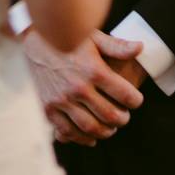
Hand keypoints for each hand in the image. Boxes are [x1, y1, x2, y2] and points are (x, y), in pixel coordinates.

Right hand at [23, 28, 143, 145]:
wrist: (34, 38)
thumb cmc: (68, 36)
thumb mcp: (93, 36)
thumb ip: (117, 46)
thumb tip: (140, 48)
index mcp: (93, 69)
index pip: (124, 94)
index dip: (135, 100)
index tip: (136, 100)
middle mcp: (78, 87)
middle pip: (110, 115)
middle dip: (122, 119)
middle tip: (124, 116)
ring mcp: (62, 99)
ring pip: (90, 127)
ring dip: (105, 132)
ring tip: (110, 127)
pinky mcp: (48, 107)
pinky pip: (68, 131)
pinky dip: (82, 138)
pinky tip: (91, 137)